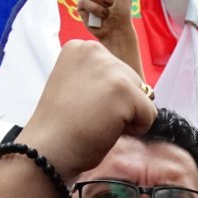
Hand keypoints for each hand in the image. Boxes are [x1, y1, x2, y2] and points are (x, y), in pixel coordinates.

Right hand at [18, 40, 157, 181]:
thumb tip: (141, 87)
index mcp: (81, 48)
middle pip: (134, 81)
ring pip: (144, 97)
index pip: (119, 71)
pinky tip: (107, 129)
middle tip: (90, 115)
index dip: (108, 96)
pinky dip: (136, 129)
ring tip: (97, 121)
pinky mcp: (123, 89)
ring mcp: (109, 68)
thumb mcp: (78, 85)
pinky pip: (150, 114)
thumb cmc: (63, 126)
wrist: (47, 150)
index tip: (82, 104)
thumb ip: (102, 78)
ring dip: (128, 116)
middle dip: (120, 104)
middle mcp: (94, 50)